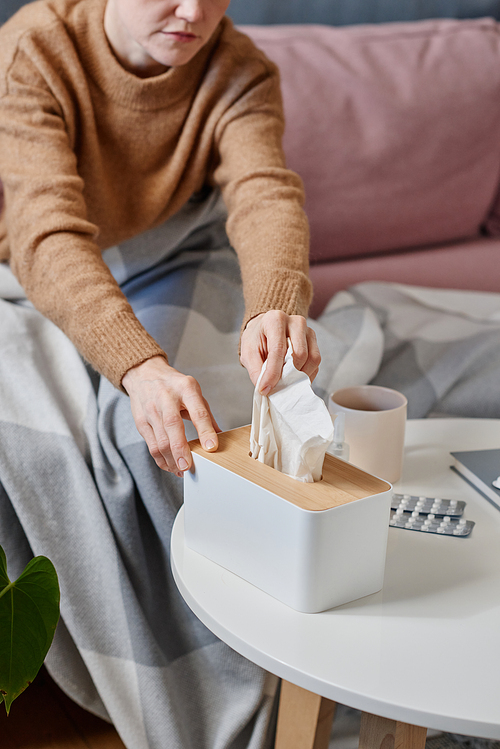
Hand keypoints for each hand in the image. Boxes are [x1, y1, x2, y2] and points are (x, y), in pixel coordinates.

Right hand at [122, 356, 219, 475]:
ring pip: (160, 440)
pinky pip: (151, 445)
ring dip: (171, 459)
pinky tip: (170, 465)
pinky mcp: (141, 422)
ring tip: (182, 469)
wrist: (144, 373)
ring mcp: (151, 410)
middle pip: (173, 427)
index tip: (211, 447)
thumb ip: (205, 413)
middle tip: (189, 466)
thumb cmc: (172, 385)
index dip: (205, 431)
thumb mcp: (193, 391)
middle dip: (181, 450)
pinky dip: (161, 459)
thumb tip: (219, 435)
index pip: (198, 411)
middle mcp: (166, 398)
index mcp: (186, 388)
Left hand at [240, 311, 320, 393]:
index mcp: (275, 320)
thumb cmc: (257, 339)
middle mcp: (295, 322)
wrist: (265, 329)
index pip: (278, 349)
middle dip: (288, 374)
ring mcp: (308, 331)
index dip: (273, 373)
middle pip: (299, 354)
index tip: (266, 389)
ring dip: (299, 376)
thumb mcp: (248, 352)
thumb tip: (267, 389)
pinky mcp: (314, 341)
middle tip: (276, 385)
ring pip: (312, 359)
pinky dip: (306, 374)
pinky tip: (294, 377)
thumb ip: (256, 370)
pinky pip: (315, 362)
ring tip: (285, 381)